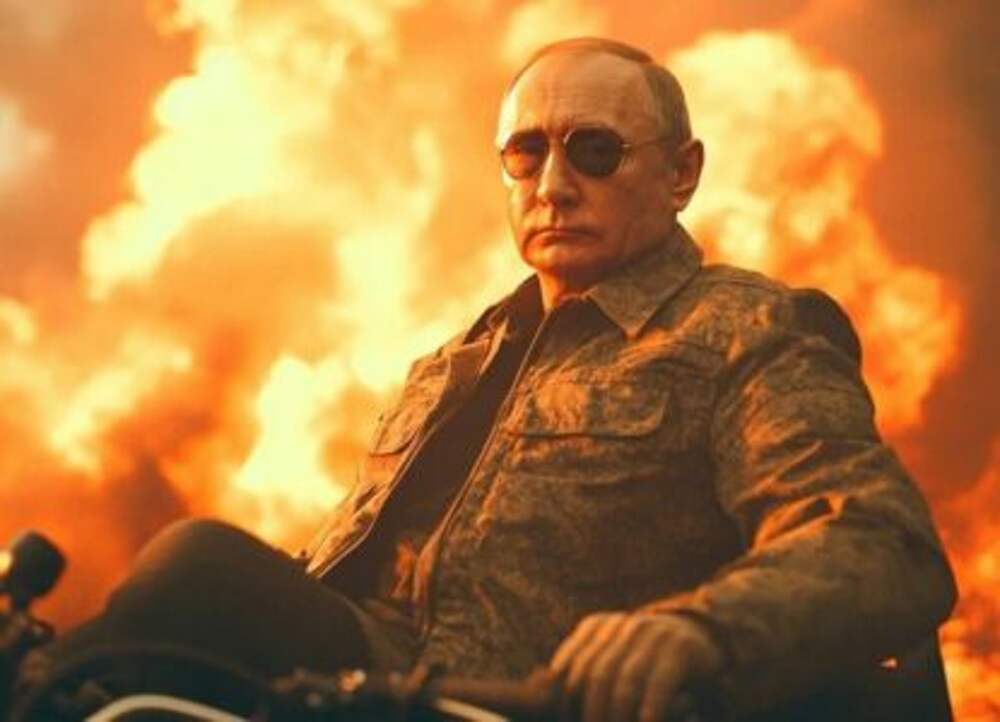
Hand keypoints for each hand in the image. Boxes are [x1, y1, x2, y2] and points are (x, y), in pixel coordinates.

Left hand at [549, 611, 723, 721]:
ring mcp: (654, 634)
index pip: (573, 663)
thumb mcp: (613, 654)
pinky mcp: (680, 649)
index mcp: (600, 625)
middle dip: (591, 713)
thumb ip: (586, 670)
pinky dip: (649, 711)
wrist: (698, 636)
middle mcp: (625, 625)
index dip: (565, 699)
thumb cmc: (645, 658)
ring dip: (617, 718)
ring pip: (625, 683)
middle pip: (597, 675)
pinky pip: (658, 685)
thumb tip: (547, 691)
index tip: (567, 721)